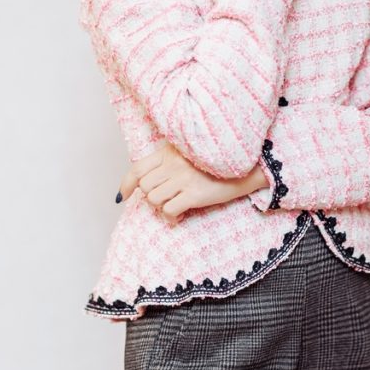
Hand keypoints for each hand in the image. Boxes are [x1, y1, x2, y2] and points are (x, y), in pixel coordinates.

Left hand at [117, 141, 269, 225]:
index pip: (138, 168)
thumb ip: (168, 160)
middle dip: (152, 197)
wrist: (245, 165)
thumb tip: (146, 180)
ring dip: (162, 207)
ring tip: (175, 206)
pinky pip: (169, 210)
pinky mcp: (195, 194)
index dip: (127, 185)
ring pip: (154, 200)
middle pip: (145, 187)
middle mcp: (173, 163)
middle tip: (166, 198)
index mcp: (169, 151)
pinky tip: (181, 215)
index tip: (123, 196)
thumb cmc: (215, 161)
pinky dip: (172, 217)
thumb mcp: (188, 152)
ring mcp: (183, 178)